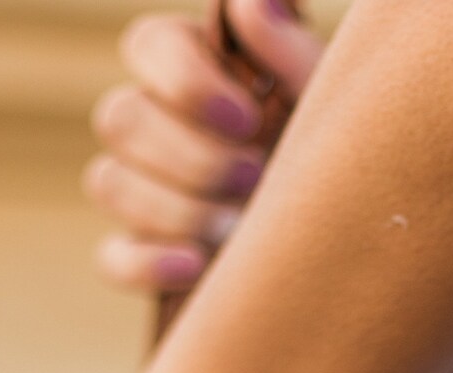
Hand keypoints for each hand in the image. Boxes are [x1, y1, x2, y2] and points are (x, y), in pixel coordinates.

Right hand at [85, 0, 323, 292]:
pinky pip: (113, 257)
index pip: (147, 45)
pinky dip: (148, 262)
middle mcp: (154, 123)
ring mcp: (141, 190)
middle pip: (118, 118)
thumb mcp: (322, 103)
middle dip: (189, 155)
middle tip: (254, 178)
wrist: (343, 241)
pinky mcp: (141, 254)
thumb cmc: (333, 156)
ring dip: (175, 208)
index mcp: (191, 67)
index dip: (186, 81)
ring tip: (238, 228)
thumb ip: (287, 52)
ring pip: (108, 182)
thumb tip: (248, 1)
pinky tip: (196, 266)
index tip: (246, 118)